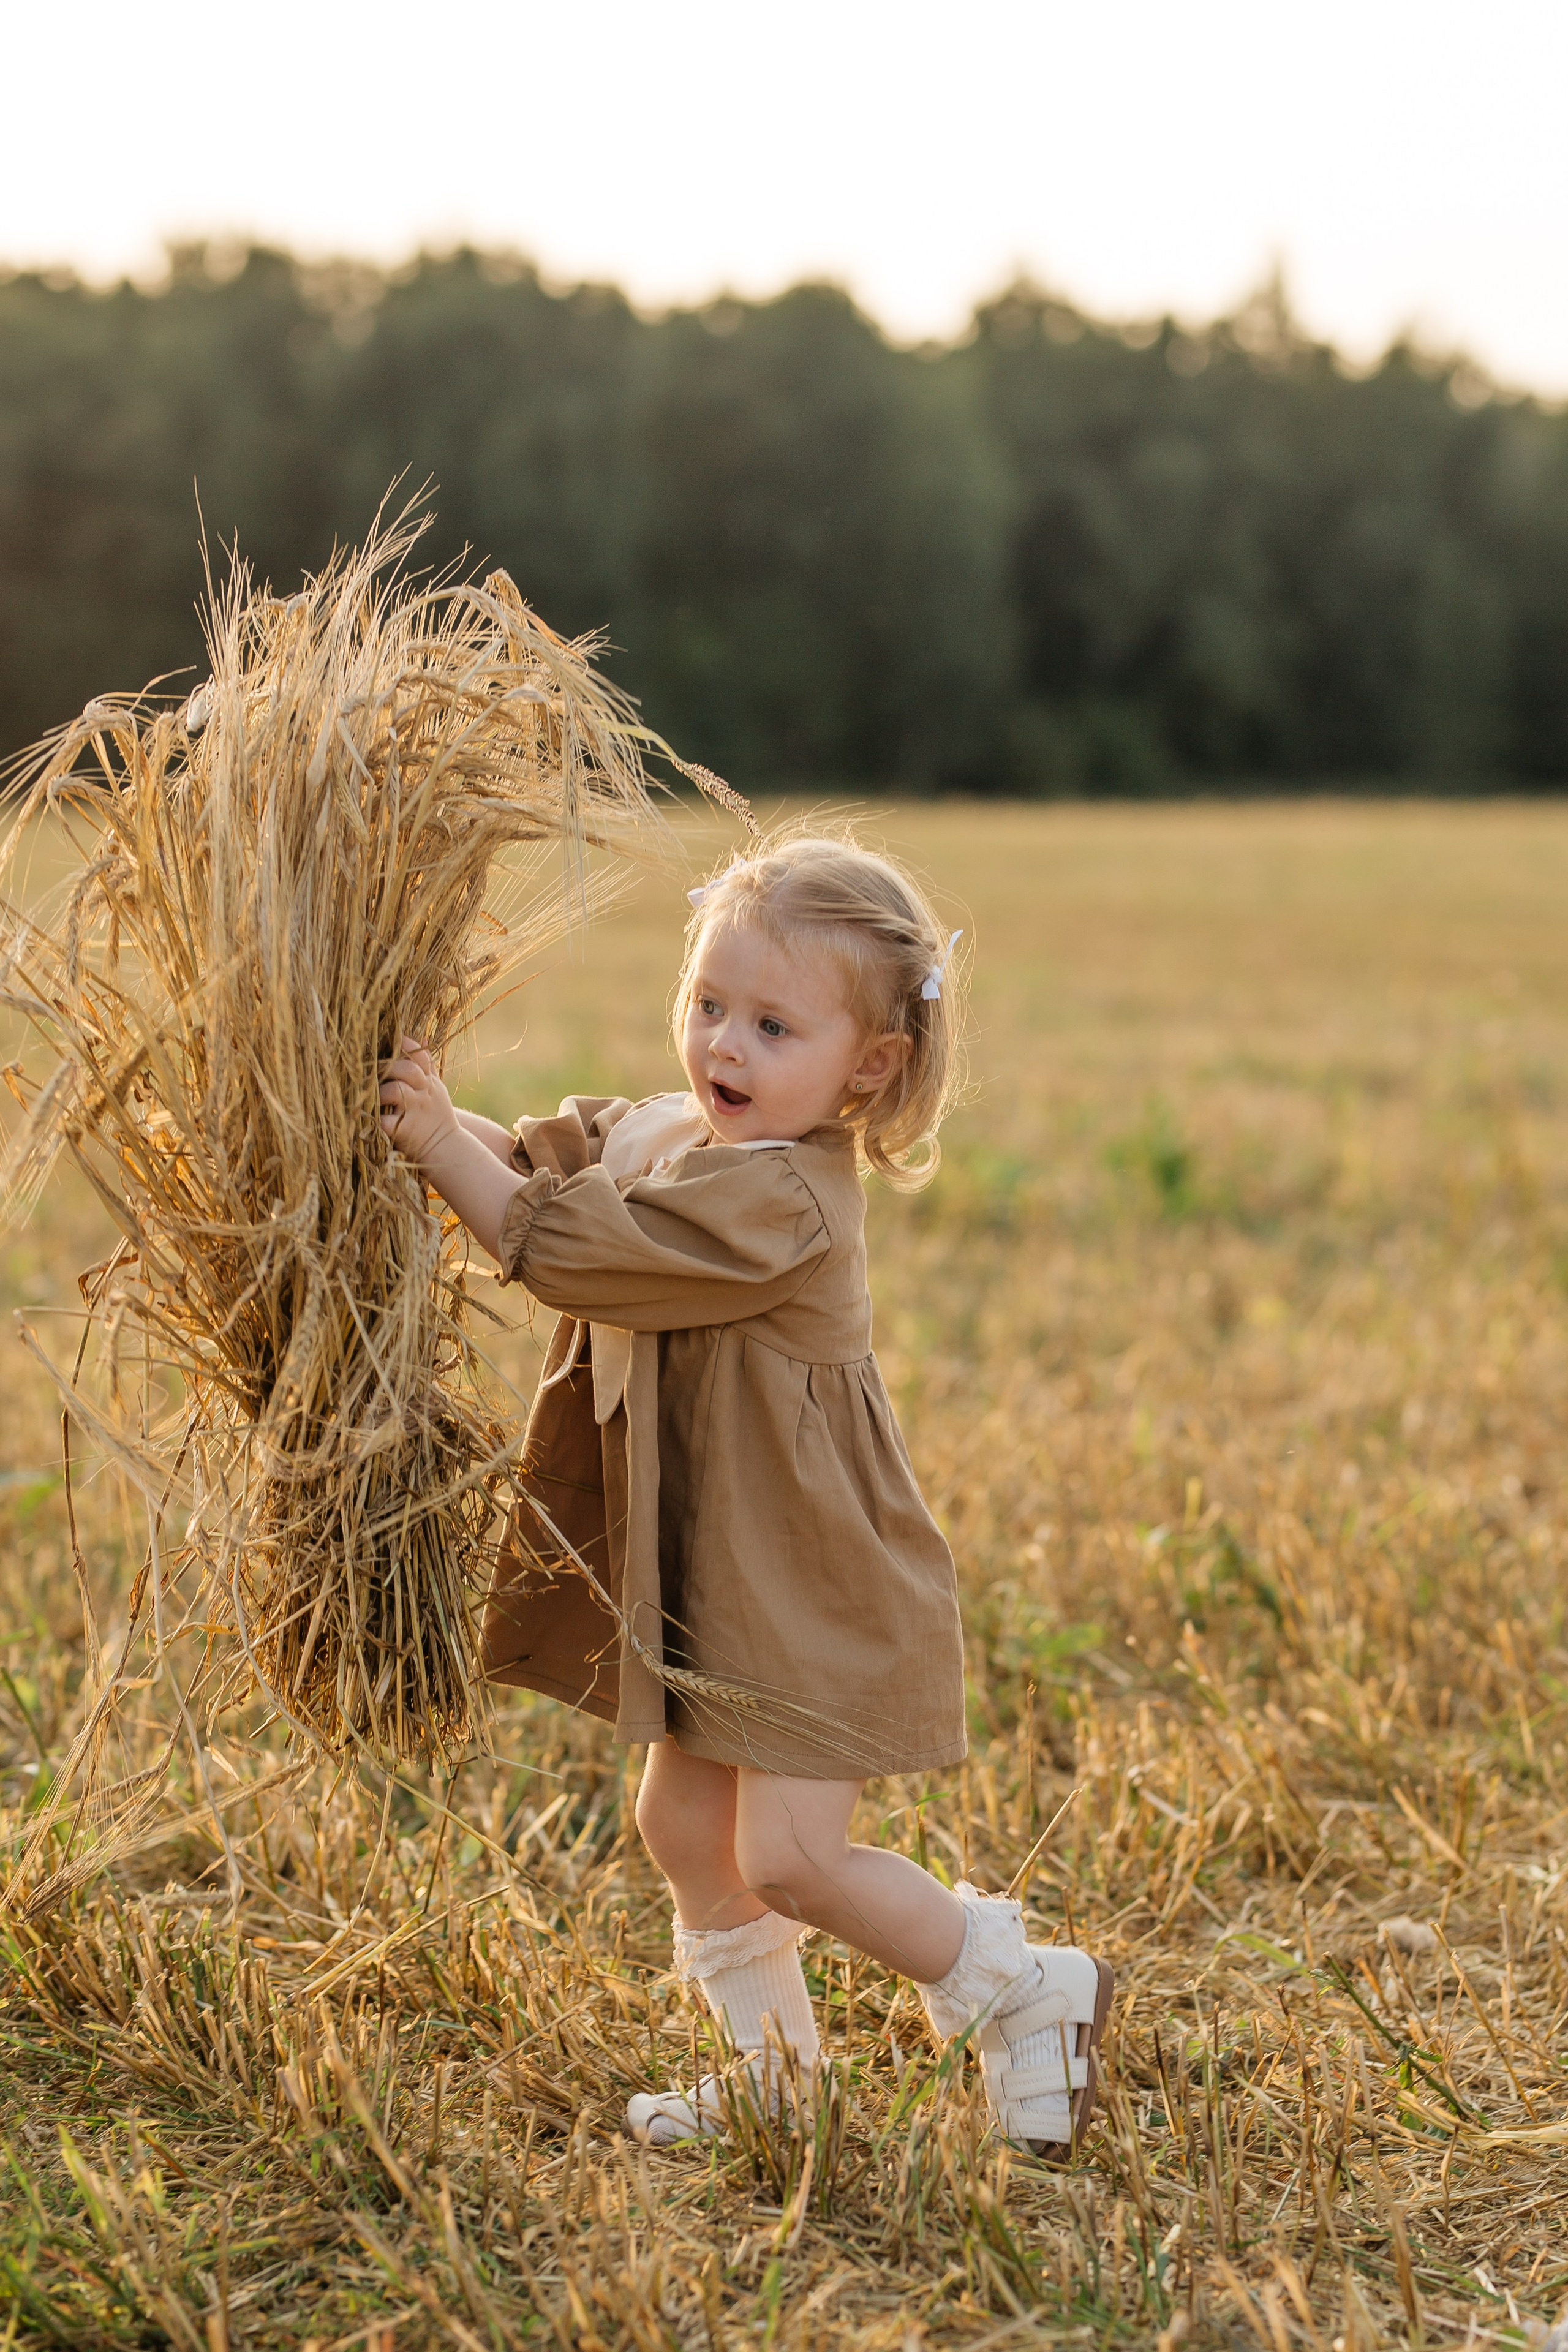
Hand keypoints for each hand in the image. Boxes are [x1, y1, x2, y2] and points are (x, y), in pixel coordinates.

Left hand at [379, 1036, 459, 1171]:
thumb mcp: (436, 1087)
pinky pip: (386, 1121)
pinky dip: (375, 1119)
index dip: (406, 1047)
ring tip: (372, 1095)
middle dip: (390, 1066)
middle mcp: (422, 1093)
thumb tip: (423, 1038)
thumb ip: (427, 1065)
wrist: (444, 1146)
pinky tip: (367, 1117)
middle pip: (407, 1069)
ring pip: (395, 1090)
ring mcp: (414, 1111)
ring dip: (381, 1091)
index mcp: (428, 1082)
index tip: (394, 1041)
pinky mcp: (404, 1129)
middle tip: (374, 1070)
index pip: (420, 1056)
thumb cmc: (436, 1114)